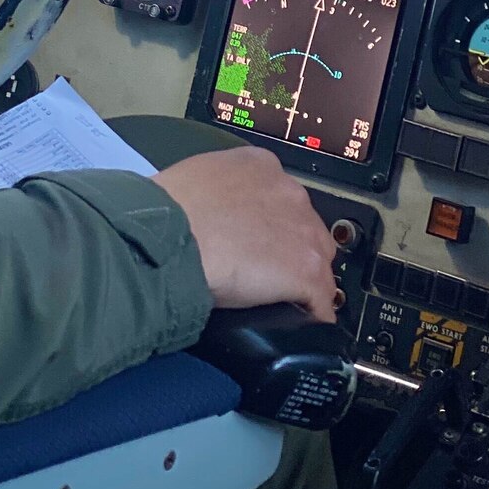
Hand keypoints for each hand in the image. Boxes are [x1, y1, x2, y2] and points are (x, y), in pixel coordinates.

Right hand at [158, 146, 338, 322]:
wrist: (170, 236)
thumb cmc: (167, 209)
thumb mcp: (197, 181)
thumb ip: (220, 193)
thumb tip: (218, 216)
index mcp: (260, 165)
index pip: (283, 199)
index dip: (272, 224)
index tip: (258, 240)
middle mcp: (290, 191)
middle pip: (308, 229)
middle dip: (293, 249)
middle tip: (265, 270)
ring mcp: (304, 231)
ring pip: (318, 264)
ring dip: (303, 282)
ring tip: (280, 300)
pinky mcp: (307, 271)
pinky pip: (321, 301)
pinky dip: (310, 314)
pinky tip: (296, 324)